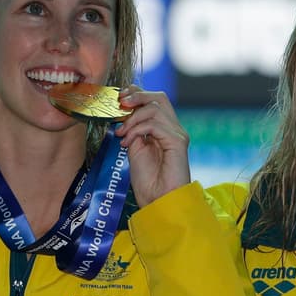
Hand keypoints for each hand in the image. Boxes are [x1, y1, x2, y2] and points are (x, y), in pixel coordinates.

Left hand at [113, 86, 191, 206]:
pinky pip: (154, 125)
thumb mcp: (134, 150)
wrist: (159, 201)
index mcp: (164, 129)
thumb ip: (133, 132)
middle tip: (119, 105)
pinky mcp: (177, 142)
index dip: (136, 94)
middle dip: (136, 96)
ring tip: (121, 133)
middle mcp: (173, 129)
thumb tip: (123, 116)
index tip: (117, 100)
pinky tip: (127, 142)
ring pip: (155, 108)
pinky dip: (136, 130)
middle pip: (159, 97)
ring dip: (132, 118)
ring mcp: (177, 134)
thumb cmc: (148, 182)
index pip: (154, 100)